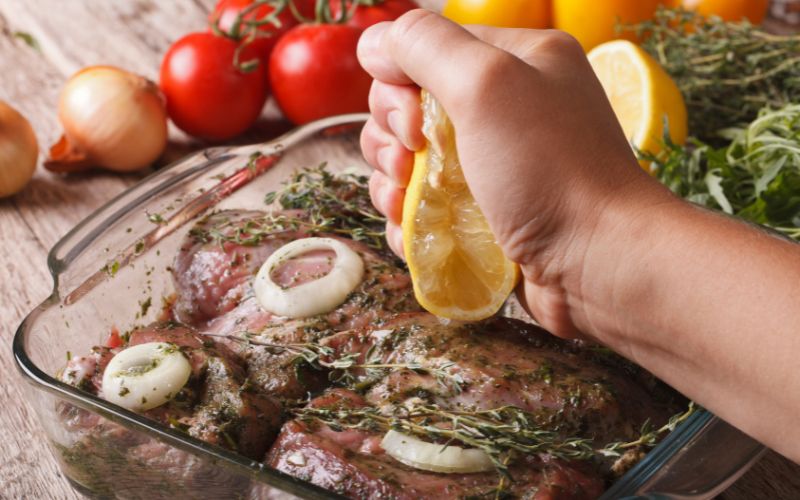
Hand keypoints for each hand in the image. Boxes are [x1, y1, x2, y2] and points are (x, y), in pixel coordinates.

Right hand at [357, 9, 672, 338]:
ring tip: (407, 205)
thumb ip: (425, 46)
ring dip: (394, 182)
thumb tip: (374, 42)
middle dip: (393, 139)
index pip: (426, 51)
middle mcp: (503, 108)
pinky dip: (410, 220)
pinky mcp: (481, 214)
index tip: (412, 123)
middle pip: (409, 107)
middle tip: (411, 165)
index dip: (400, 83)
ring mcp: (491, 165)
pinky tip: (414, 234)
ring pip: (409, 162)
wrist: (597, 264)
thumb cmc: (549, 170)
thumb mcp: (488, 85)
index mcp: (514, 61)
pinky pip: (424, 207)